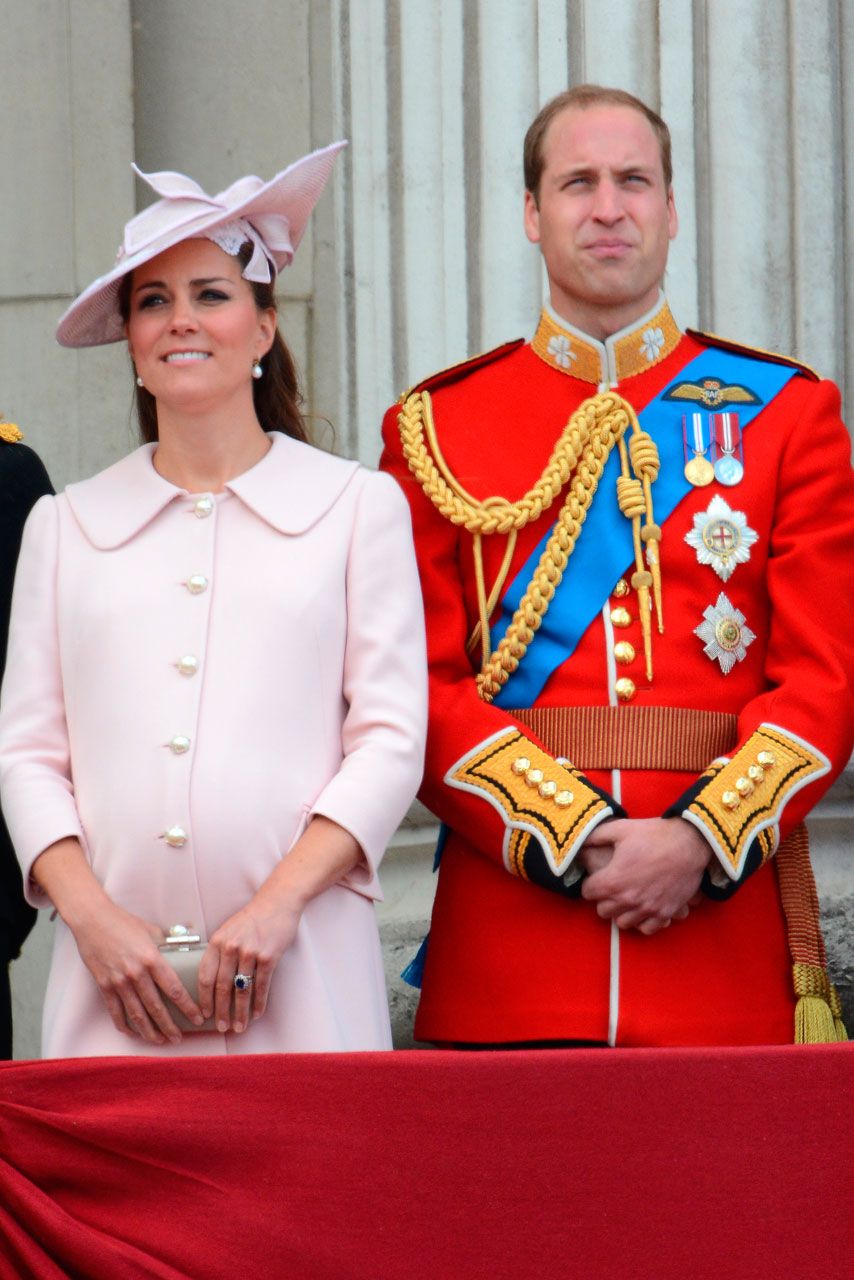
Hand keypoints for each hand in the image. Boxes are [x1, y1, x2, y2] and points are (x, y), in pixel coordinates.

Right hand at [72, 901, 205, 1044]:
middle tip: (179, 1038)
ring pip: (137, 1015)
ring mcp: (119, 982)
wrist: (93, 920)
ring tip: (160, 1040)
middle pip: (156, 1008)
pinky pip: (116, 1012)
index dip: (187, 1007)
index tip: (198, 1018)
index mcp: (152, 959)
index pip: (174, 989)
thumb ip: (167, 944)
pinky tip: (134, 1033)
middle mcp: (136, 973)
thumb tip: (183, 951)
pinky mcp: (104, 986)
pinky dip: (125, 1025)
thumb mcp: (151, 930)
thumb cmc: (124, 922)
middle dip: (169, 1026)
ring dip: (149, 1031)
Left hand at [197, 889, 301, 1034]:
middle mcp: (231, 947)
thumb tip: (212, 982)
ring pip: (242, 990)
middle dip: (221, 1011)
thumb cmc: (252, 918)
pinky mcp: (269, 956)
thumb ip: (219, 952)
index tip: (204, 1014)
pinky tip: (257, 1014)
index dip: (204, 999)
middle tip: (221, 1027)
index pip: (205, 976)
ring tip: (239, 1026)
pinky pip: (262, 986)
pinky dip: (259, 1003)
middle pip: (222, 987)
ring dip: (240, 1012)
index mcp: (217, 942)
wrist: (278, 902)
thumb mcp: (228, 930)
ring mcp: (250, 952)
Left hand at [580, 818, 709, 934]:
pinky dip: (642, 921)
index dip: (591, 883)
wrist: (689, 843)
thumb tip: (579, 842)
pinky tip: (643, 908)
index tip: (598, 877)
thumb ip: (595, 836)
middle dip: (604, 899)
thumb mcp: (620, 829)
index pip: (587, 892)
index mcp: (613, 880)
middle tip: (611, 888)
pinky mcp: (665, 913)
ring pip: (622, 922)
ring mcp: (647, 909)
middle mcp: (628, 900)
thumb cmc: (653, 835)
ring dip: (621, 912)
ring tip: (627, 899)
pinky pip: (647, 928)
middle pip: (603, 911)